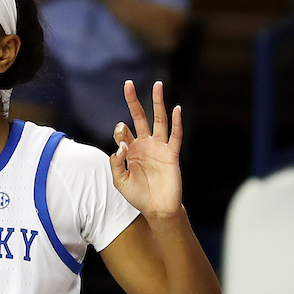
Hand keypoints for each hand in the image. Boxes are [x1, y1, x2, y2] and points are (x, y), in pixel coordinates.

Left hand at [110, 80, 183, 218]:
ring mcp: (159, 148)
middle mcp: (145, 145)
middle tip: (128, 84)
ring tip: (158, 85)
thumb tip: (121, 146)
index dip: (120, 132)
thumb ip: (116, 164)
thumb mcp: (120, 181)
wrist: (157, 209)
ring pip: (159, 120)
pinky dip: (177, 123)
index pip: (122, 132)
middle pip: (139, 117)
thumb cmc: (138, 195)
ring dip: (158, 103)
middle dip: (134, 101)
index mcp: (131, 150)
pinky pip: (175, 136)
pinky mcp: (171, 154)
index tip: (122, 145)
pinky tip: (176, 109)